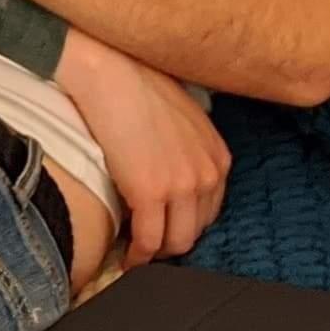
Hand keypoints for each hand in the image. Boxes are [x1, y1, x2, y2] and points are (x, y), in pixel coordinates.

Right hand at [54, 33, 229, 270]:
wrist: (111, 74)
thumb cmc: (137, 87)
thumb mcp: (183, 119)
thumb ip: (188, 149)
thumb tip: (169, 169)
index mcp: (218, 157)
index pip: (210, 210)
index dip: (184, 224)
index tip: (163, 229)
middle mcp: (208, 174)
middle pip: (195, 231)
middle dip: (170, 241)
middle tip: (144, 245)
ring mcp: (183, 186)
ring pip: (176, 242)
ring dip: (155, 253)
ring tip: (135, 253)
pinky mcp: (152, 193)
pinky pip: (149, 241)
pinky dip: (138, 256)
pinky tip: (126, 257)